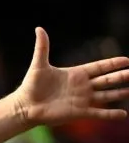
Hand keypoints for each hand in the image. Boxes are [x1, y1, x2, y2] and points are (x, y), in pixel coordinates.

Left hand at [13, 27, 128, 125]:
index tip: (127, 60)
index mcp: (75, 74)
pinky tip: (123, 114)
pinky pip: (99, 113)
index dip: (112, 64)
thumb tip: (39, 28)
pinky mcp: (79, 112)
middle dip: (121, 76)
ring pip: (106, 95)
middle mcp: (82, 86)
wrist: (25, 106)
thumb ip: (42, 47)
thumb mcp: (38, 65)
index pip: (99, 67)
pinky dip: (111, 114)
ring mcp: (82, 100)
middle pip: (107, 80)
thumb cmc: (31, 86)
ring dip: (120, 93)